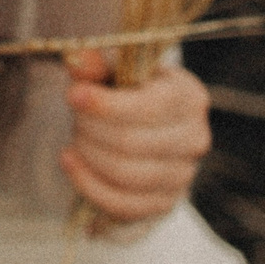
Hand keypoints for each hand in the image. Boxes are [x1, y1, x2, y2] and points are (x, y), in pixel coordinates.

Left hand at [58, 52, 211, 224]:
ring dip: (89, 154)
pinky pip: (123, 204)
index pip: (150, 107)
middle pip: (132, 143)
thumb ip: (95, 66)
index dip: (107, 105)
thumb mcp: (112, 71)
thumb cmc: (126, 93)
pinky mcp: (165, 203)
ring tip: (74, 138)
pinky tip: (70, 161)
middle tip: (73, 117)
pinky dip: (89, 184)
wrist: (138, 126)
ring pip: (126, 174)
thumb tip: (78, 59)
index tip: (73, 94)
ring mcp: (183, 175)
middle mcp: (195, 137)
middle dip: (90, 129)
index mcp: (189, 96)